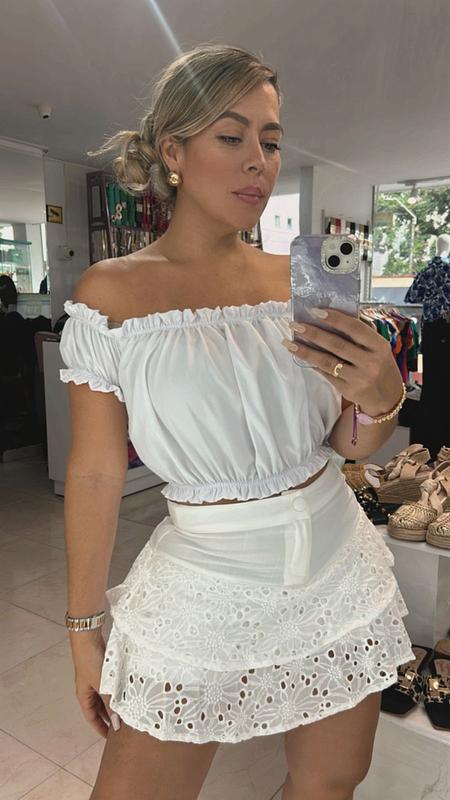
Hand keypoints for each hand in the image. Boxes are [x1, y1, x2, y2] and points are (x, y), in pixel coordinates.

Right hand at [71, 632, 120, 737]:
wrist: (88, 637)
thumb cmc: (90, 662)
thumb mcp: (101, 685)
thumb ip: (110, 703)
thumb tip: (116, 723)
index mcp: (84, 696)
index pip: (92, 718)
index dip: (100, 728)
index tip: (111, 739)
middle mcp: (89, 689)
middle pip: (99, 709)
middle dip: (109, 717)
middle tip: (123, 726)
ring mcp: (96, 680)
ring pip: (106, 697)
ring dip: (115, 704)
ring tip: (128, 712)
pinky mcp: (103, 670)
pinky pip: (110, 686)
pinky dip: (117, 692)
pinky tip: (127, 694)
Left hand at [281, 307, 403, 415]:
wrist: (388, 398)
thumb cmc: (380, 365)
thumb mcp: (378, 348)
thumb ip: (360, 335)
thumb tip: (329, 318)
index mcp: (379, 346)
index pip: (354, 328)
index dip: (334, 319)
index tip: (314, 311)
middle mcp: (370, 362)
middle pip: (337, 345)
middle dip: (313, 333)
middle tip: (295, 324)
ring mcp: (358, 378)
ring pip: (327, 362)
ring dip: (306, 351)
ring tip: (289, 342)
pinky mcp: (348, 390)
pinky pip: (326, 374)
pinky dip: (313, 364)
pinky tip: (300, 356)